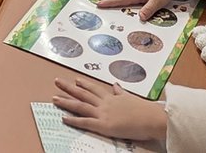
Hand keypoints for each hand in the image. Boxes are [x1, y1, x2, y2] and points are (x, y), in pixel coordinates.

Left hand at [52, 76, 167, 142]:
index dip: (84, 85)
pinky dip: (74, 120)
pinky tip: (63, 118)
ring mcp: (103, 113)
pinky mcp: (104, 125)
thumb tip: (116, 85)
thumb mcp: (131, 98)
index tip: (76, 80)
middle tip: (56, 81)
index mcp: (112, 97)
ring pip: (80, 106)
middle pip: (83, 94)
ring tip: (54, 98)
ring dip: (66, 101)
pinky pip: (85, 122)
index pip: (95, 89)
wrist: (152, 118)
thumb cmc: (145, 110)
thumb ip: (121, 92)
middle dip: (69, 87)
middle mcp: (105, 103)